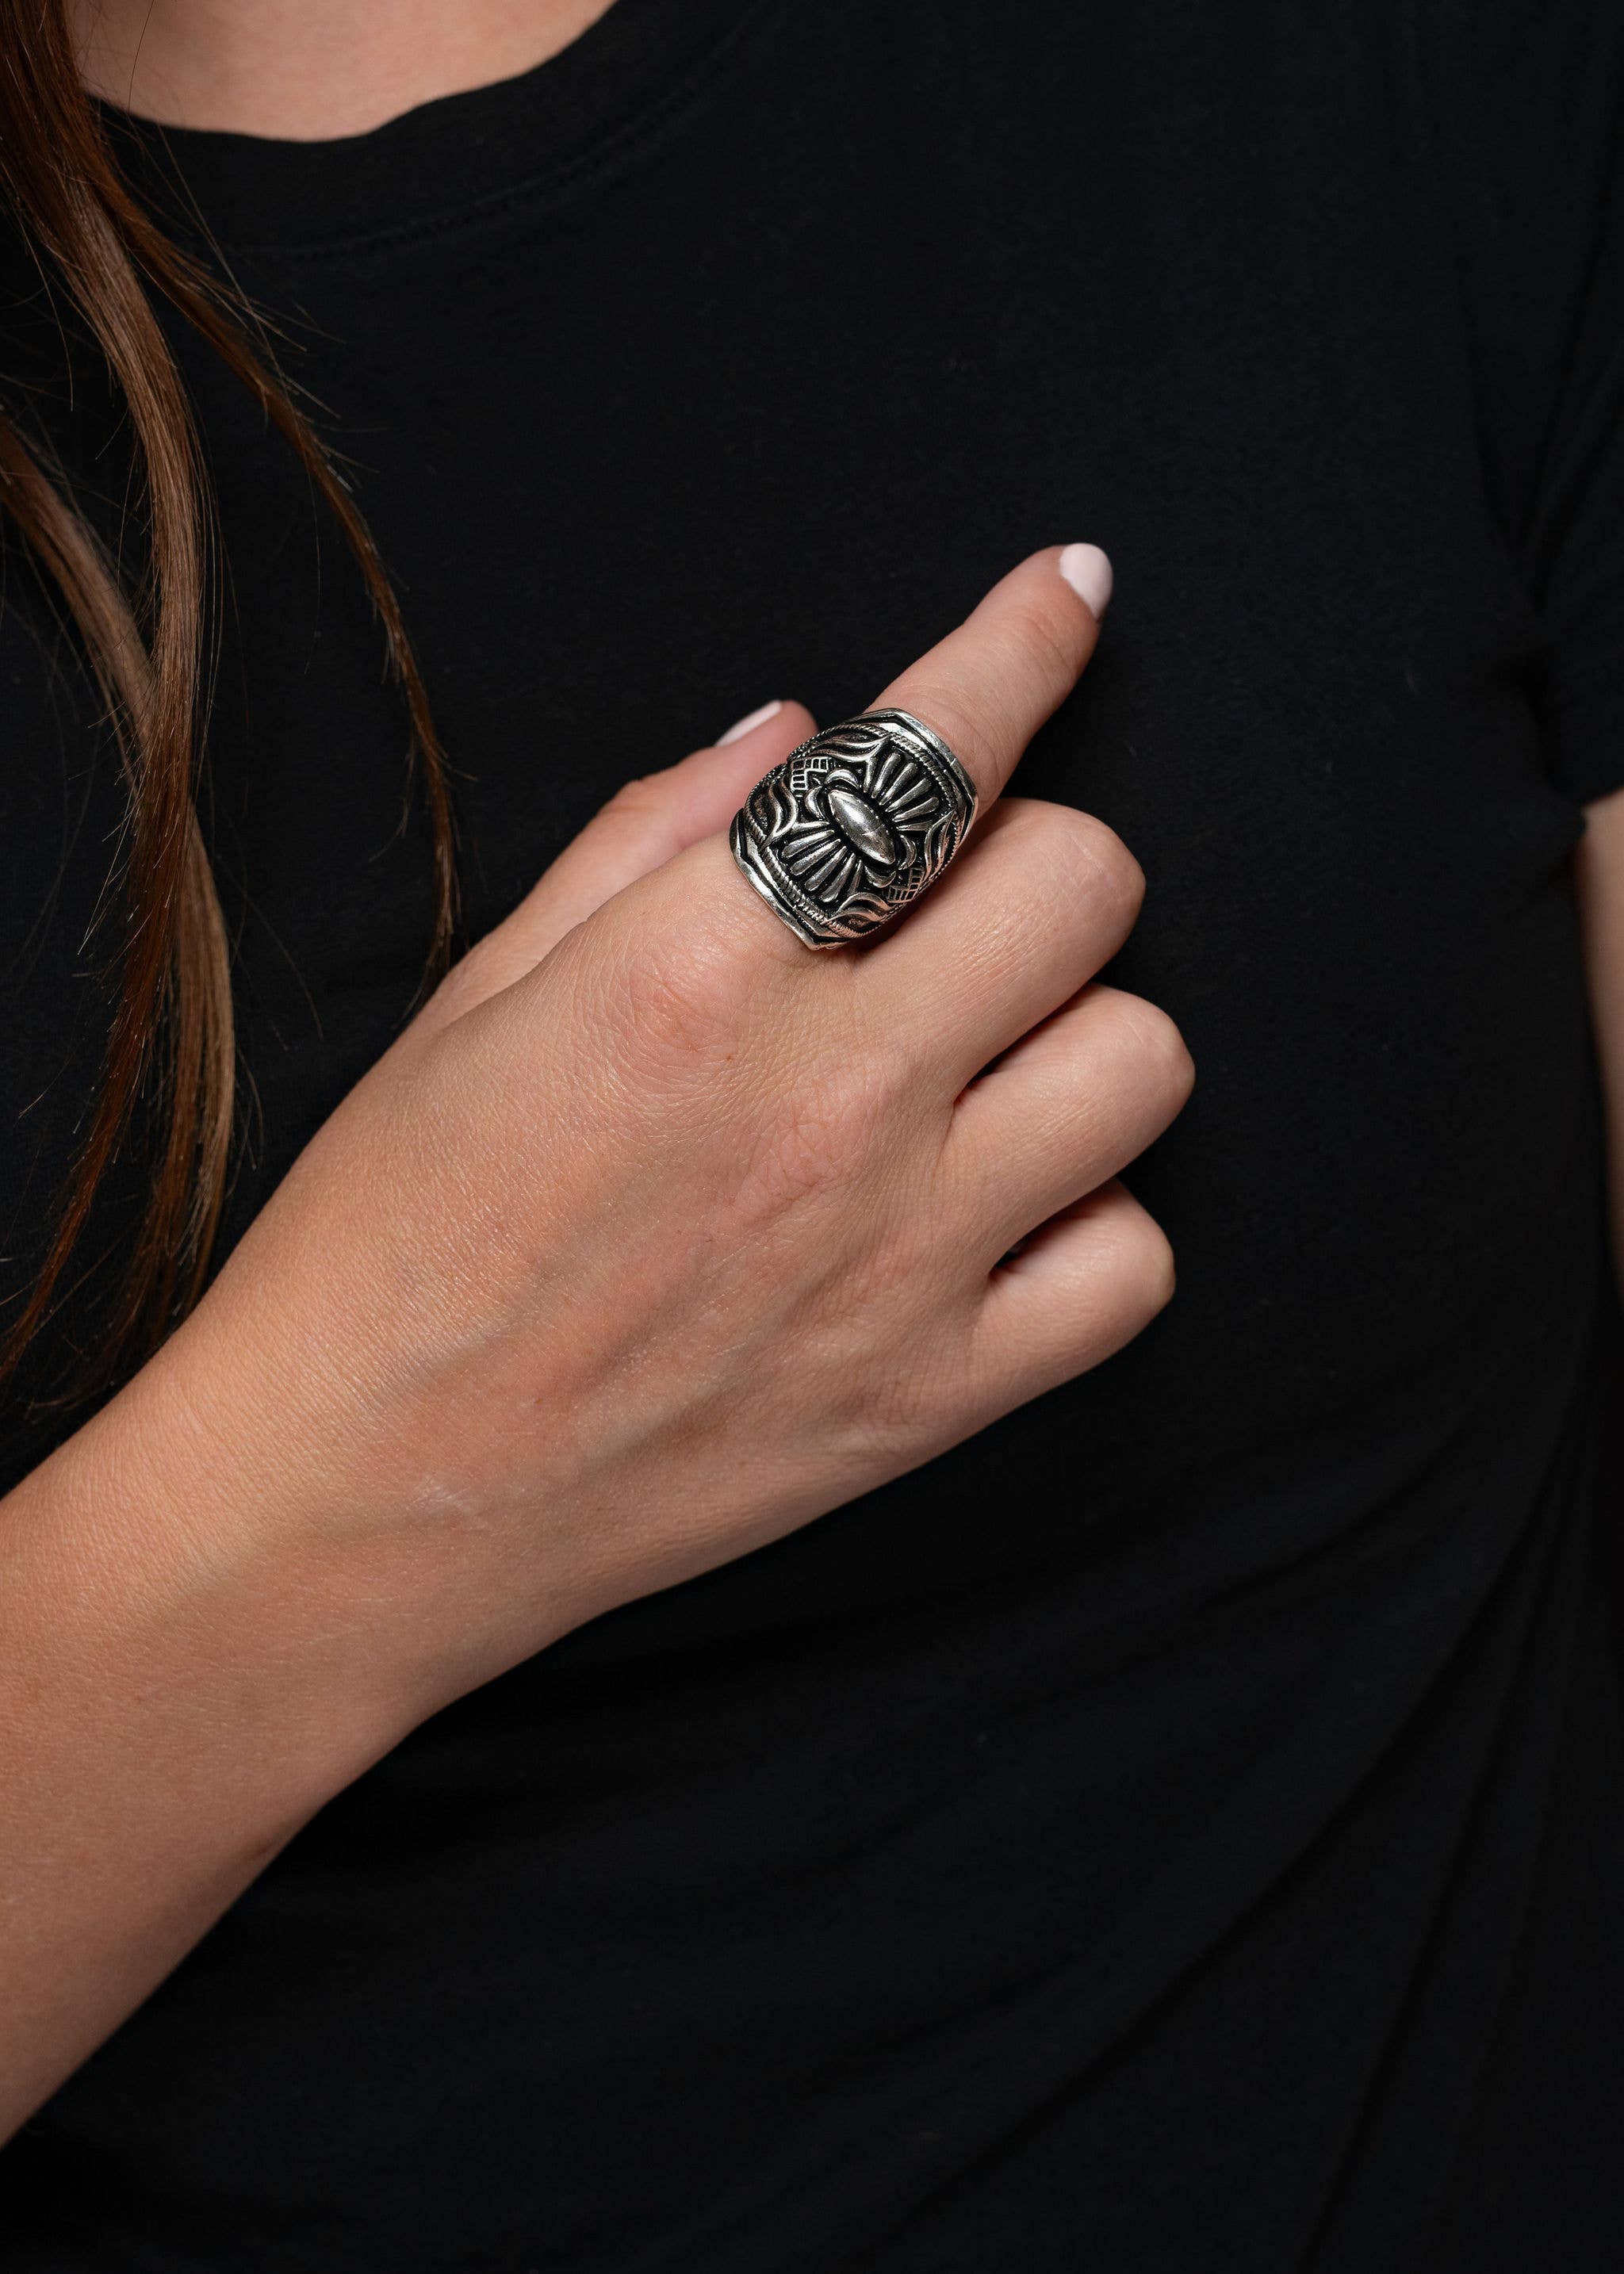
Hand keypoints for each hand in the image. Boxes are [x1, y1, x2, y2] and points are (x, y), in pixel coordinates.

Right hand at [116, 547, 1191, 1726]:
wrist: (356, 1501)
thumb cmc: (389, 1240)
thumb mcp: (479, 999)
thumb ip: (650, 840)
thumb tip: (800, 729)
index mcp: (695, 974)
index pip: (926, 755)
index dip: (1022, 642)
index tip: (1069, 592)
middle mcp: (827, 1101)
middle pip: (1087, 886)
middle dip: (1036, 858)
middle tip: (957, 906)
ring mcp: (898, 1259)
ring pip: (1145, 1063)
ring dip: (1077, 1032)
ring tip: (978, 1069)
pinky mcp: (930, 1398)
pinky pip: (1135, 1269)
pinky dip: (1092, 1224)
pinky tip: (997, 1216)